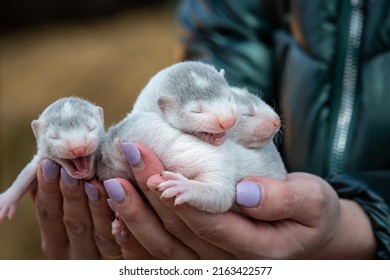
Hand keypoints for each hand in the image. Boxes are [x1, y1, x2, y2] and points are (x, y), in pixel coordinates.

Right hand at [32, 159, 120, 258]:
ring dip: (98, 207)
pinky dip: (125, 227)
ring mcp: (103, 259)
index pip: (48, 214)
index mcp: (57, 243)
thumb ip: (58, 198)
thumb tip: (45, 166)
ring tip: (97, 182)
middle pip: (74, 223)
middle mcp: (77, 254)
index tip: (49, 164)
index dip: (47, 189)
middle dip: (72, 195)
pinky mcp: (129, 259)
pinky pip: (129, 245)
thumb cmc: (88, 219)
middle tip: (71, 170)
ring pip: (101, 234)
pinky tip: (125, 206)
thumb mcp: (66, 214)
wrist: (128, 255)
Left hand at [111, 143, 375, 258]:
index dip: (176, 195)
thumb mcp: (312, 200)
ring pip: (163, 248)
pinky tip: (115, 215)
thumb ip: (282, 199)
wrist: (309, 231)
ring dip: (133, 215)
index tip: (151, 162)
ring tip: (109, 180)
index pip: (207, 223)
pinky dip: (135, 238)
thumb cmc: (311, 211)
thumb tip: (242, 193)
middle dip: (147, 195)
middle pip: (177, 234)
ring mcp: (211, 264)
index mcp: (256, 248)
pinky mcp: (201, 258)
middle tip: (126, 155)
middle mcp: (227, 263)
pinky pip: (162, 256)